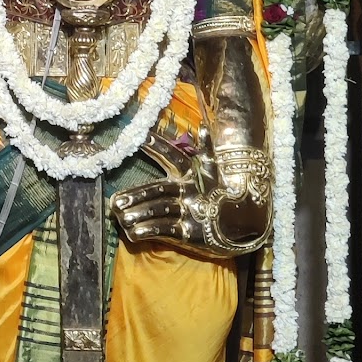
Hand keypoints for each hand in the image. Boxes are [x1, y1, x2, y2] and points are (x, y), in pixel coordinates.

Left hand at [110, 131, 269, 257]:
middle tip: (115, 200)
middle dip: (138, 194)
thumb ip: (207, 154)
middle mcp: (191, 191)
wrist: (245, 227)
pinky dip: (151, 230)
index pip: (174, 157)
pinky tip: (134, 233)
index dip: (159, 146)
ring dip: (139, 213)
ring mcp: (191, 212)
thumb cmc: (223, 197)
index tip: (142, 136)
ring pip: (161, 209)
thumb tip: (204, 127)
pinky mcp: (191, 233)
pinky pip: (167, 230)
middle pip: (160, 189)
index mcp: (194, 175)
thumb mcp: (216, 175)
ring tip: (120, 217)